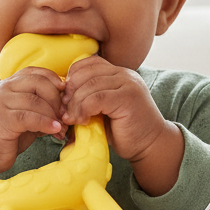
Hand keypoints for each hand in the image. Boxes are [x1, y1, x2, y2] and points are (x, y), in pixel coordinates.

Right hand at [0, 67, 65, 184]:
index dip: (52, 80)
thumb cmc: (1, 138)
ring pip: (36, 100)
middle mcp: (1, 90)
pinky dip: (46, 123)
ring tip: (62, 126)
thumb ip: (36, 107)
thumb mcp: (20, 117)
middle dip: (56, 98)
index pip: (32, 72)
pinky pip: (29, 117)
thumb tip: (64, 106)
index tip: (65, 94)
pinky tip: (55, 130)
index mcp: (5, 86)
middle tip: (65, 114)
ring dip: (53, 114)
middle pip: (37, 82)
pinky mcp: (1, 119)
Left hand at [61, 55, 184, 195]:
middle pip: (85, 73)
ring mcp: (128, 84)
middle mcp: (124, 74)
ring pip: (89, 86)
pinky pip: (97, 98)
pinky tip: (82, 121)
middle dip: (70, 93)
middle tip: (64, 111)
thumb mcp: (102, 111)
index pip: (88, 63)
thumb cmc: (124, 131)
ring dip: (74, 104)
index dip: (72, 78)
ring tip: (71, 119)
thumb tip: (59, 101)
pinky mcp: (128, 97)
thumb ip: (87, 100)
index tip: (65, 98)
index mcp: (118, 73)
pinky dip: (83, 110)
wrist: (150, 145)